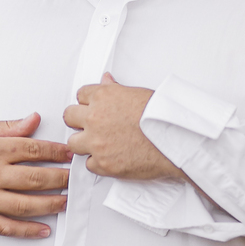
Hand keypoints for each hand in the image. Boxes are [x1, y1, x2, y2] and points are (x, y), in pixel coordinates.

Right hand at [0, 113, 71, 237]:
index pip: (33, 150)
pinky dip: (27, 230)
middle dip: (60, 179)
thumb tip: (35, 119)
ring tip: (66, 203)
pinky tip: (44, 230)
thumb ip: (7, 127)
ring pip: (25, 205)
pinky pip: (6, 226)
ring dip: (51, 204)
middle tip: (76, 179)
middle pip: (35, 178)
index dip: (56, 152)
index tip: (70, 153)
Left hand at [63, 73, 182, 180]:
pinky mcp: (103, 164)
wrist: (176, 142)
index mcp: (103, 97)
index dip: (87, 102)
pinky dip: (98, 163)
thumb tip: (105, 80)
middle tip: (91, 126)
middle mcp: (95, 118)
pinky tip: (111, 158)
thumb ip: (115, 89)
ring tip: (100, 144)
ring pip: (73, 143)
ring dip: (84, 144)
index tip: (93, 108)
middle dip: (78, 121)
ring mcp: (97, 142)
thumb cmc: (162, 117)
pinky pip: (88, 164)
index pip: (80, 95)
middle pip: (68, 117)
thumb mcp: (138, 93)